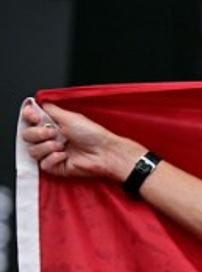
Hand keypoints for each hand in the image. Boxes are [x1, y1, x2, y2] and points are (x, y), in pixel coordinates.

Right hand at [20, 101, 143, 179]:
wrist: (104, 152)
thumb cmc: (93, 134)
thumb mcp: (70, 116)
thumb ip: (50, 109)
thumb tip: (36, 104)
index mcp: (52, 124)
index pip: (28, 120)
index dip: (28, 118)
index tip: (34, 117)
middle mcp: (50, 138)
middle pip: (26, 135)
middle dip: (38, 133)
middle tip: (54, 133)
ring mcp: (52, 153)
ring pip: (32, 150)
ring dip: (47, 147)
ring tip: (62, 146)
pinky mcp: (56, 167)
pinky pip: (43, 164)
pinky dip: (52, 159)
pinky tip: (65, 156)